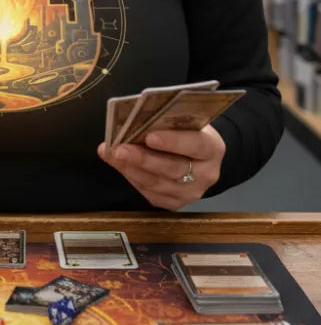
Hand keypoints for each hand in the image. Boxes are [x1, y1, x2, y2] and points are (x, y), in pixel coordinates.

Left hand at [97, 124, 225, 210]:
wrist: (199, 156)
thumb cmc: (187, 132)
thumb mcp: (184, 121)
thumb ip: (166, 122)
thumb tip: (134, 121)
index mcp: (213, 148)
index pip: (195, 145)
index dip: (172, 142)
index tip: (149, 136)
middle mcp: (206, 174)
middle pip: (173, 168)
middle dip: (142, 158)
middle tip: (119, 149)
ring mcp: (192, 192)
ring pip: (158, 184)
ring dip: (131, 169)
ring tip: (112, 156)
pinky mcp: (176, 203)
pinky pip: (151, 194)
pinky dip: (132, 179)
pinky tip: (119, 166)